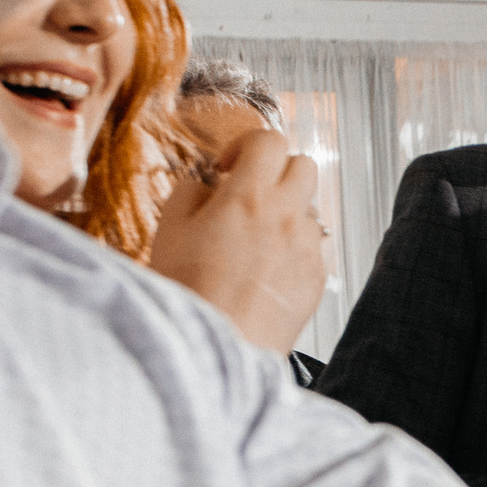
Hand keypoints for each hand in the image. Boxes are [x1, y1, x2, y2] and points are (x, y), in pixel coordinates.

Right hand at [148, 128, 328, 355]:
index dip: (247, 145)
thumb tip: (205, 183)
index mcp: (250, 196)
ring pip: (310, 209)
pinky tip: (266, 268)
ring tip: (255, 237)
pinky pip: (313, 247)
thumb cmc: (191, 294)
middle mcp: (287, 217)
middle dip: (277, 171)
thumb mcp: (170, 229)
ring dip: (286, 212)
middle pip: (303, 165)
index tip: (229, 166)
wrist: (218, 345)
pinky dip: (294, 248)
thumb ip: (190, 192)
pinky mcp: (316, 279)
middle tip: (250, 191)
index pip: (269, 140)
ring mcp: (307, 248)